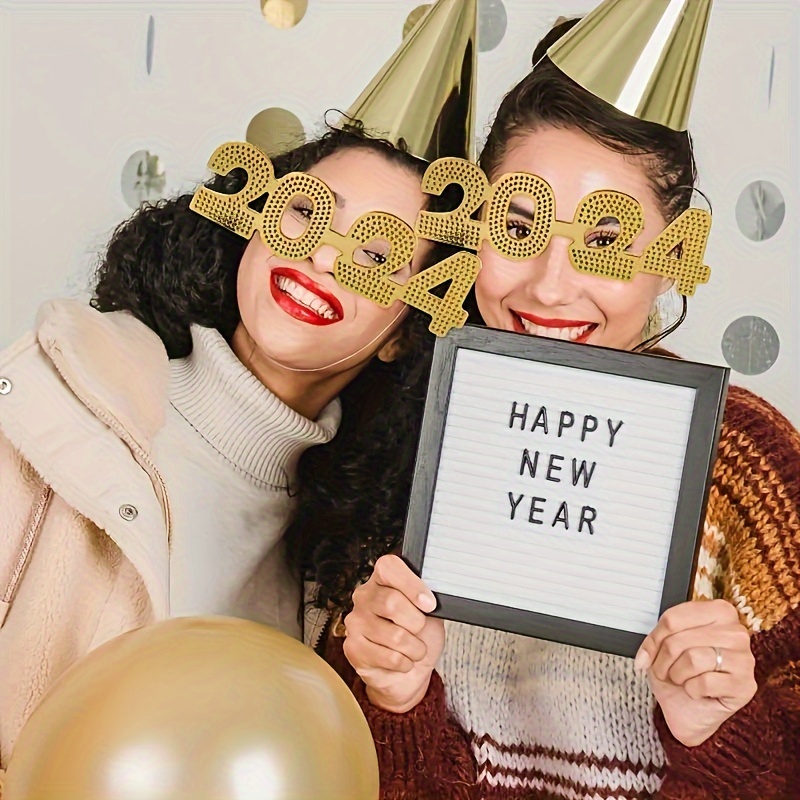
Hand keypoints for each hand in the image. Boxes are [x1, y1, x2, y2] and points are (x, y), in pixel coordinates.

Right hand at [343, 555, 443, 713]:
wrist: (407, 673)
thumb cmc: (419, 637)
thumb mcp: (431, 612)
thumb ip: (428, 600)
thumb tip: (430, 600)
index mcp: (382, 579)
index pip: (389, 567)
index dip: (411, 585)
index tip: (429, 604)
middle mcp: (364, 596)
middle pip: (391, 602)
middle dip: (416, 622)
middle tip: (420, 630)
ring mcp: (355, 622)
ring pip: (394, 635)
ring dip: (414, 648)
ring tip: (414, 649)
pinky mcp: (353, 648)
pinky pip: (389, 657)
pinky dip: (405, 663)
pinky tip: (402, 660)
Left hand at [635, 599, 756, 746]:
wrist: (691, 712)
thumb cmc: (681, 674)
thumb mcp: (662, 649)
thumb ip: (656, 641)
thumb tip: (644, 656)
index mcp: (718, 612)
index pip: (673, 617)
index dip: (654, 639)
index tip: (647, 654)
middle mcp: (736, 632)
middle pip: (680, 639)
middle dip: (663, 660)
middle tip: (664, 671)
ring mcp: (744, 659)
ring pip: (693, 659)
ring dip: (677, 675)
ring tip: (681, 680)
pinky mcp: (746, 686)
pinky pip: (705, 683)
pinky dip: (692, 690)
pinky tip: (699, 691)